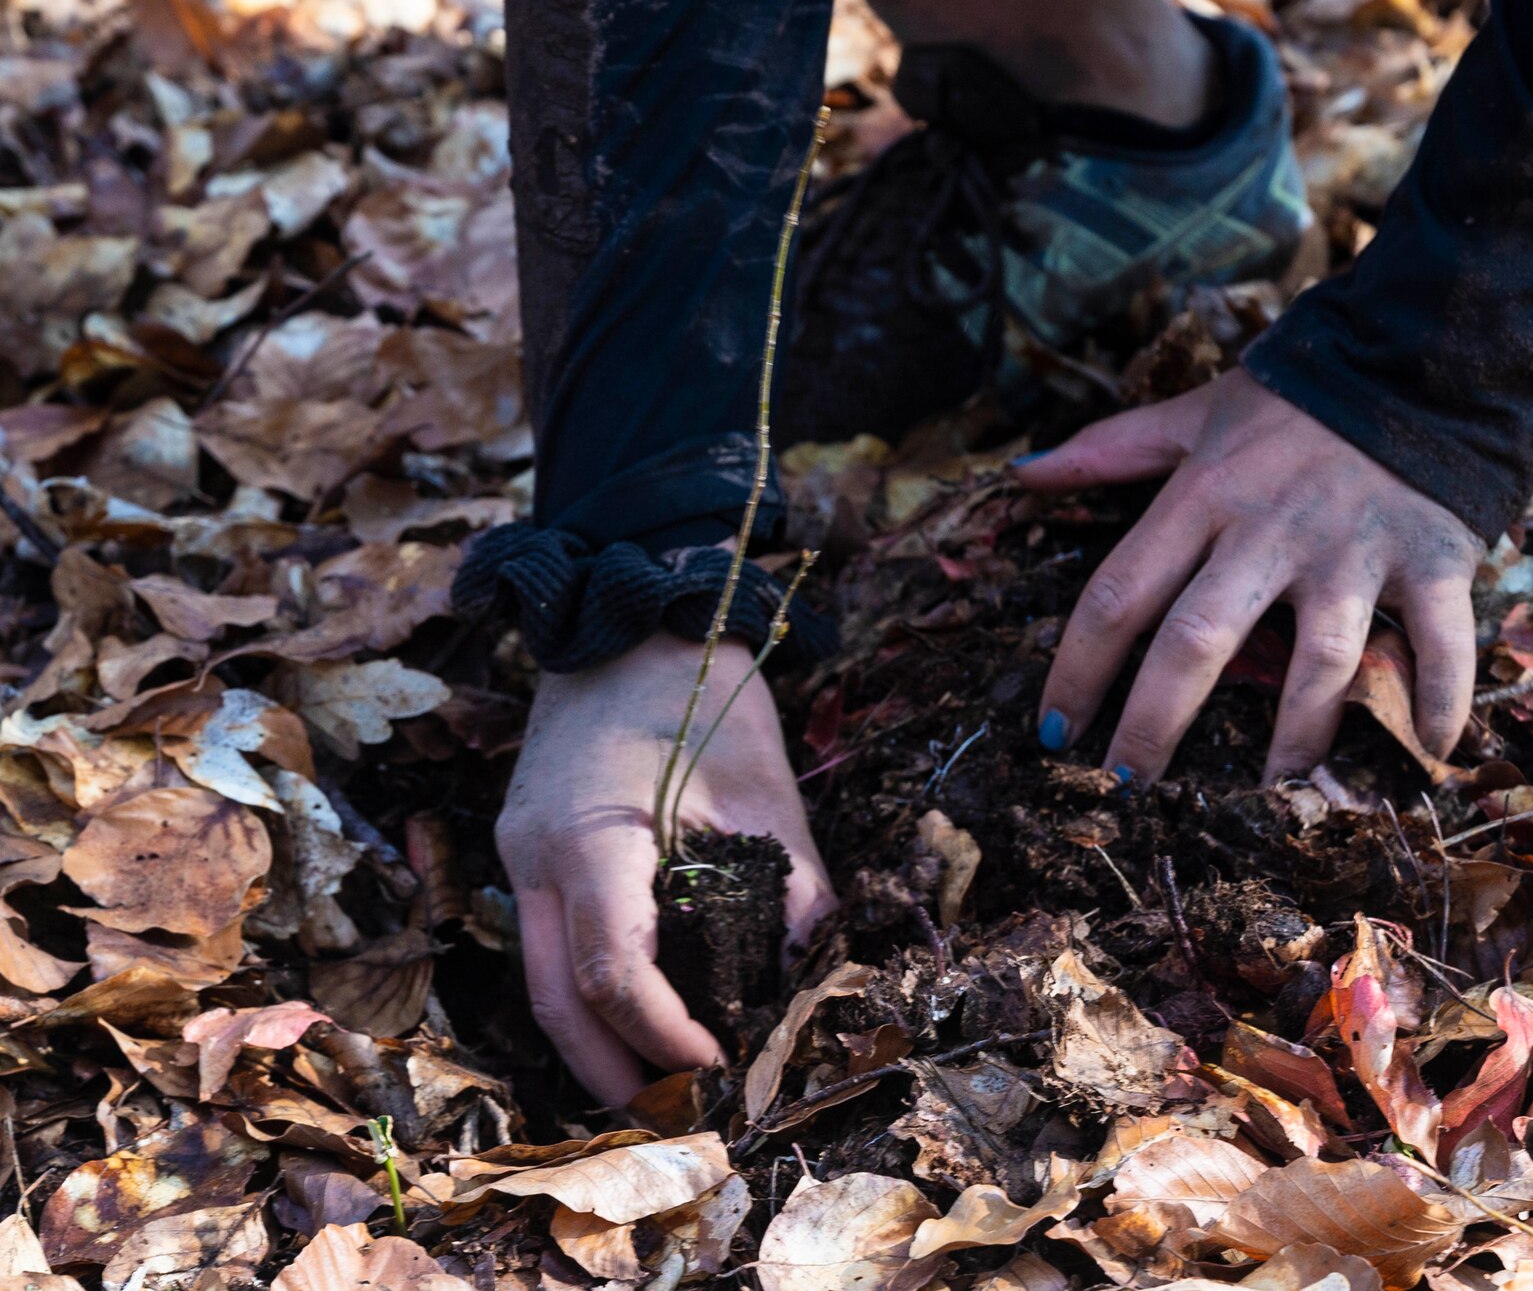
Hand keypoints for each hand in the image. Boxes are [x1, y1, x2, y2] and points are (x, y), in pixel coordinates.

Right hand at [496, 632, 836, 1103]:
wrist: (632, 618)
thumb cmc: (704, 692)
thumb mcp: (766, 788)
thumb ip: (793, 887)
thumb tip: (813, 975)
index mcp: (590, 839)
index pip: (615, 975)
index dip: (666, 1037)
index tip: (721, 1063)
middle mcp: (535, 858)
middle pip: (557, 1002)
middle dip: (613, 1073)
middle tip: (680, 1116)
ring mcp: (519, 855)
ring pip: (542, 981)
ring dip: (595, 1042)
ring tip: (660, 1085)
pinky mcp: (528, 850)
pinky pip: (548, 944)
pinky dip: (588, 993)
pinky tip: (636, 1018)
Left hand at [1015, 368, 1483, 784]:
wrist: (1422, 350)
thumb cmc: (1298, 399)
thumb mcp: (1198, 413)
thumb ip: (1112, 449)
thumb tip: (1023, 471)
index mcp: (1205, 494)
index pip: (1118, 592)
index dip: (1078, 669)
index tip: (1055, 733)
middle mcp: (1272, 529)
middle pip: (1198, 639)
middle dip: (1156, 724)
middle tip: (1130, 792)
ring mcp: (1354, 550)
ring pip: (1317, 661)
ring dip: (1295, 738)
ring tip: (1271, 801)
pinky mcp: (1431, 559)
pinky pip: (1437, 640)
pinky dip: (1441, 696)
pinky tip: (1430, 751)